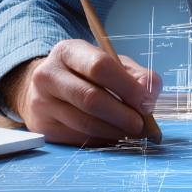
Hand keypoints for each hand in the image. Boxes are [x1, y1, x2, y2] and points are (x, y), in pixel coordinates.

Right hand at [0, 39, 162, 145]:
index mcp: (68, 52)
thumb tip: (150, 96)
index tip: (147, 103)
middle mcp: (48, 75)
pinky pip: (80, 138)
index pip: (100, 67)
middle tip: (143, 125)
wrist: (46, 88)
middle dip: (123, 115)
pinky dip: (103, 139)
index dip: (128, 87)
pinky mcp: (43, 127)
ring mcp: (41, 103)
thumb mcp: (112, 63)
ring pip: (86, 123)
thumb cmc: (86, 74)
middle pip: (91, 98)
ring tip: (134, 132)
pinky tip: (115, 135)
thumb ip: (137, 75)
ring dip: (117, 131)